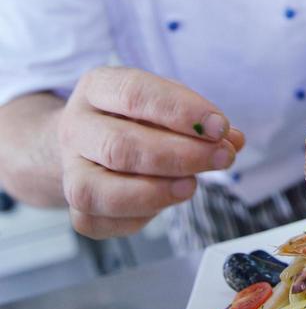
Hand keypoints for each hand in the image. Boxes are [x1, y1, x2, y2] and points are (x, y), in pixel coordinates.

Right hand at [57, 66, 243, 238]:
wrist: (90, 140)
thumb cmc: (136, 117)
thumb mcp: (166, 102)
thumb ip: (198, 119)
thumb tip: (233, 140)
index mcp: (97, 87)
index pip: (135, 93)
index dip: (181, 111)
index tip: (220, 127)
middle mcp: (75, 126)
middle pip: (119, 146)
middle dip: (180, 155)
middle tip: (222, 158)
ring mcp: (69, 168)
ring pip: (97, 191)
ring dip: (155, 192)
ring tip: (193, 186)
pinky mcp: (73, 205)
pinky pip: (96, 221)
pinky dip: (137, 217)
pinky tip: (166, 201)